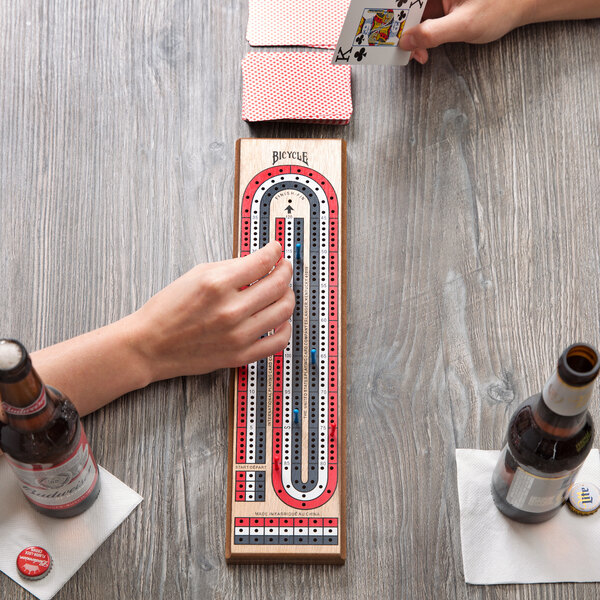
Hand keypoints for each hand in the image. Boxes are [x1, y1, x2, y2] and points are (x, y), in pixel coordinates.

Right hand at [131, 241, 294, 381]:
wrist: (149, 345)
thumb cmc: (168, 310)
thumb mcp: (195, 275)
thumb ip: (231, 267)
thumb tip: (259, 261)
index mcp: (217, 285)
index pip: (262, 262)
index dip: (274, 252)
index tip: (276, 250)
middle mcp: (230, 310)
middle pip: (278, 285)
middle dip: (285, 271)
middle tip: (283, 268)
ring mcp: (238, 335)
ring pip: (283, 310)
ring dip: (288, 296)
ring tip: (282, 292)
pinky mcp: (240, 355)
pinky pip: (278, 342)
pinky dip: (286, 327)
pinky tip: (281, 320)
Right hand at [402, 0, 527, 63]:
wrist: (522, 4)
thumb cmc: (501, 7)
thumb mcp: (464, 25)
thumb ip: (432, 33)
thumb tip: (407, 41)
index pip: (407, 0)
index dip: (393, 15)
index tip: (384, 31)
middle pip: (407, 7)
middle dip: (402, 29)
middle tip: (402, 49)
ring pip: (414, 16)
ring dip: (411, 37)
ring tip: (417, 54)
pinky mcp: (442, 5)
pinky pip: (423, 20)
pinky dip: (420, 37)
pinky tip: (423, 49)